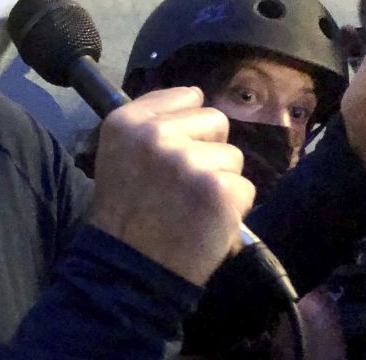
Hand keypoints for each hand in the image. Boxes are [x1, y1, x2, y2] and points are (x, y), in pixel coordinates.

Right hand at [86, 87, 254, 285]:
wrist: (128, 269)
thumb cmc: (126, 214)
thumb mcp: (119, 154)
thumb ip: (152, 124)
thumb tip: (198, 96)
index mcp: (127, 121)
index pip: (185, 96)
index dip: (188, 126)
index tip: (175, 150)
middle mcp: (156, 134)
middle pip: (215, 120)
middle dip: (209, 149)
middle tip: (184, 183)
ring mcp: (188, 161)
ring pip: (233, 157)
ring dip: (220, 182)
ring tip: (193, 207)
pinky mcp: (217, 190)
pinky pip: (245, 188)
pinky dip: (233, 209)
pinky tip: (206, 223)